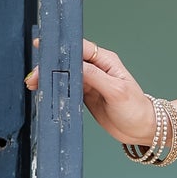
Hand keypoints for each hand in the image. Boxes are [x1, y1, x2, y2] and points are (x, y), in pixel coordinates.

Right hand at [24, 38, 155, 145]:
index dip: (61, 47)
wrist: (142, 130)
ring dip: (49, 78)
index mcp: (105, 61)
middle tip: (35, 76)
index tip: (43, 48)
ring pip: (64, 74)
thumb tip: (75, 65)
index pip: (80, 47)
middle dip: (50, 66)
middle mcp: (96, 68)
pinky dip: (55, 89)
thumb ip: (95, 76)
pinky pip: (66, 88)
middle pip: (68, 61)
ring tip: (34, 84)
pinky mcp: (85, 95)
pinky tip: (45, 91)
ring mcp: (90, 81)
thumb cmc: (136, 109)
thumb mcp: (116, 91)